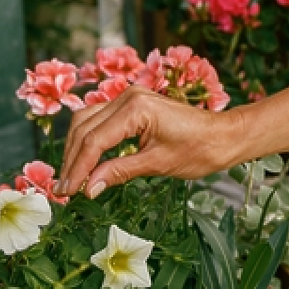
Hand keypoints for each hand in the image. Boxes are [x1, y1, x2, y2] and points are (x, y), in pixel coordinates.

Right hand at [56, 88, 247, 197]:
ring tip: (70, 179)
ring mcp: (129, 97)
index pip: (94, 141)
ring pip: (87, 121)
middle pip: (84, 128)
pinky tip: (85, 162)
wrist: (224, 136)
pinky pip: (100, 120)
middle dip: (72, 160)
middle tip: (63, 190)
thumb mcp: (158, 164)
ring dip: (77, 149)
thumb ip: (119, 172)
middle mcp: (128, 96)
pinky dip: (90, 141)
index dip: (78, 169)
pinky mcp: (132, 104)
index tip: (67, 192)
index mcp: (136, 108)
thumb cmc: (200, 149)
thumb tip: (88, 188)